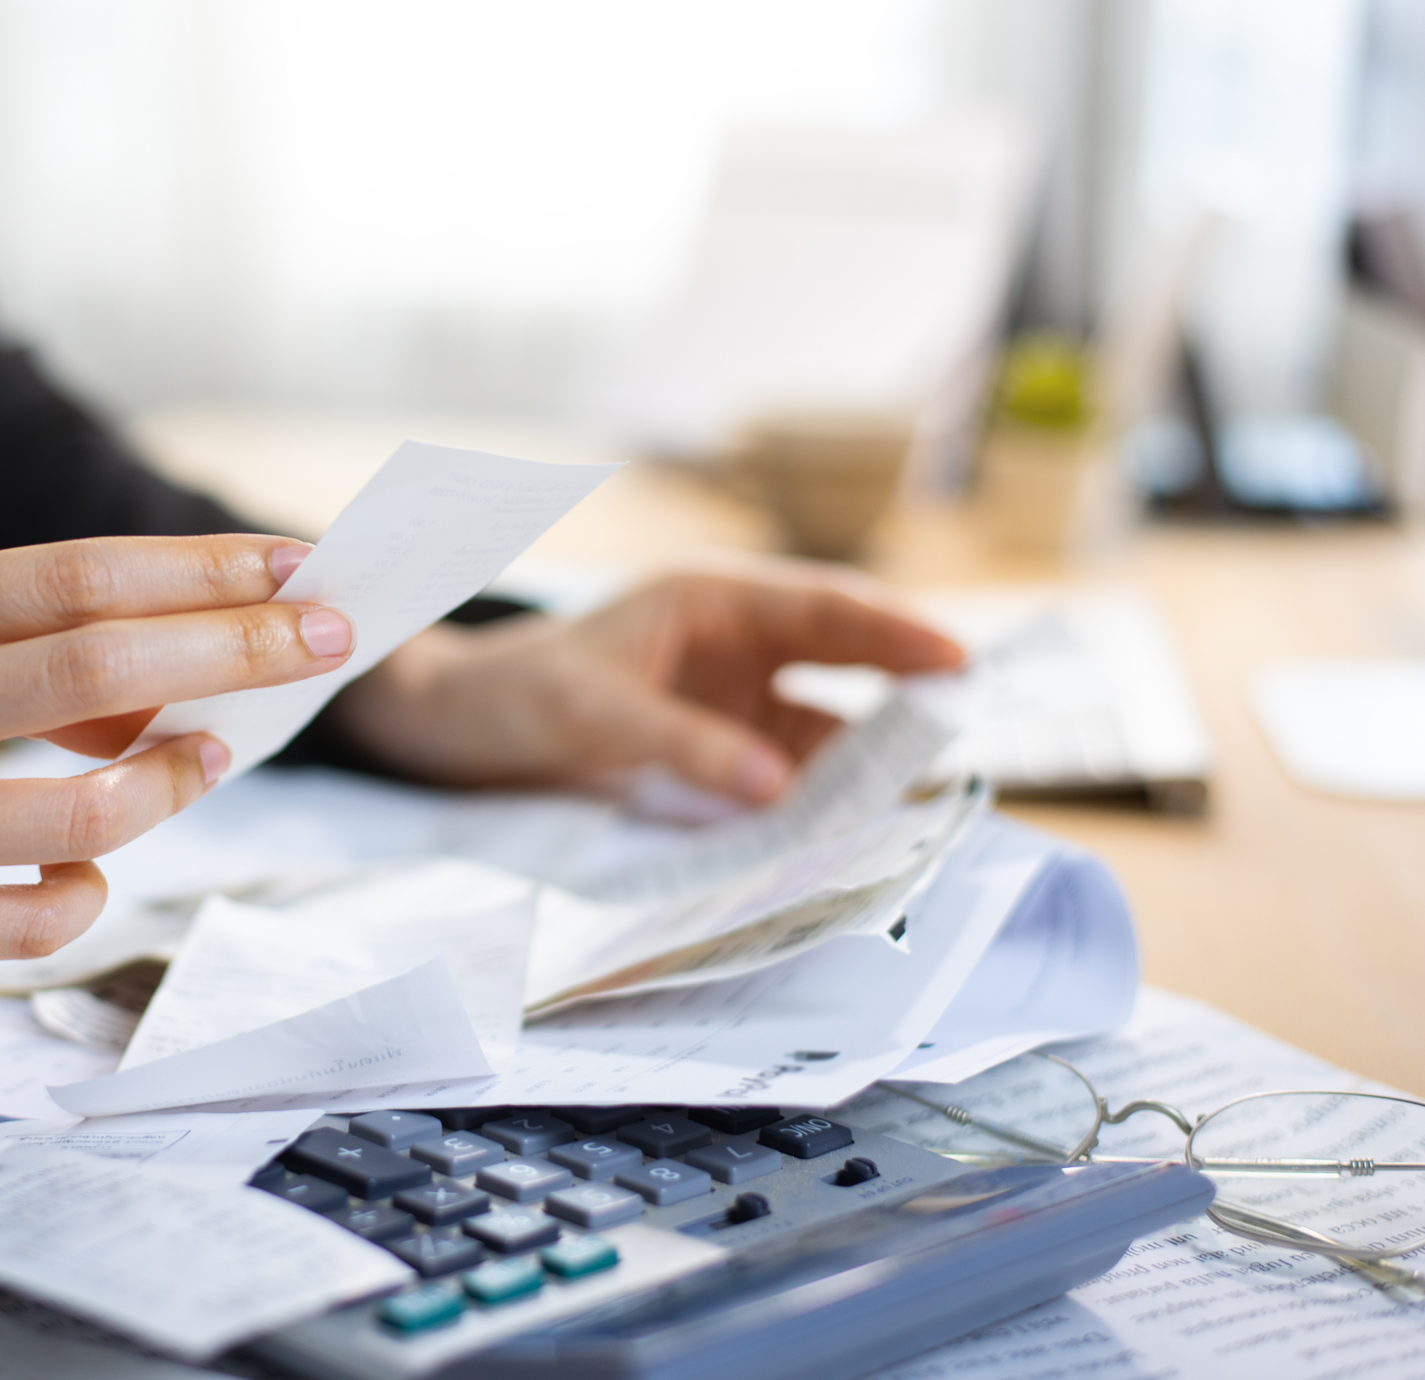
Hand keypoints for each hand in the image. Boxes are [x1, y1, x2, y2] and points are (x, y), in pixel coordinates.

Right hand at [0, 535, 351, 970]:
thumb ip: (3, 645)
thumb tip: (172, 679)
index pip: (69, 577)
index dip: (195, 571)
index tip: (292, 566)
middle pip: (96, 668)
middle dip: (236, 649)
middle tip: (327, 638)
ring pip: (79, 814)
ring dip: (175, 782)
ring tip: (212, 756)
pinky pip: (23, 921)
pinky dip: (88, 892)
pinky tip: (93, 867)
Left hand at [327, 563, 962, 803]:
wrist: (453, 729)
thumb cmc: (512, 693)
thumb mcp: (593, 711)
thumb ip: (685, 746)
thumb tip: (778, 790)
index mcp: (709, 598)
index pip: (823, 607)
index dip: (896, 632)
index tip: (959, 662)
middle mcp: (733, 641)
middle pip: (842, 660)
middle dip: (907, 691)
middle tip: (971, 732)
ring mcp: (729, 696)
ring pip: (822, 723)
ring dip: (865, 758)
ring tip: (921, 799)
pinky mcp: (716, 748)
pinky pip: (785, 769)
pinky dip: (818, 796)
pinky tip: (849, 826)